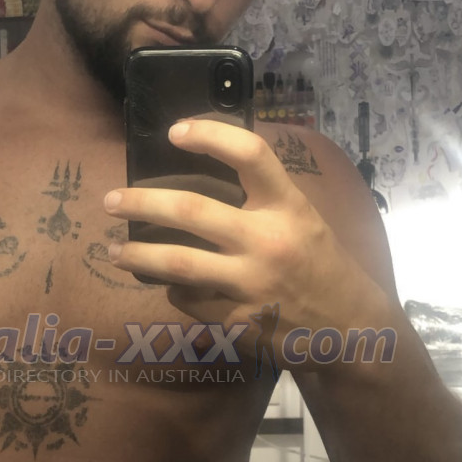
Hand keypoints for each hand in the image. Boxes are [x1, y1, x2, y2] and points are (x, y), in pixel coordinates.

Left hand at [103, 120, 388, 369]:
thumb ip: (261, 200)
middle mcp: (269, 242)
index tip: (175, 132)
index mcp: (289, 207)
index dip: (210, 134)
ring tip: (112, 251)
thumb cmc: (320, 266)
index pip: (250, 154)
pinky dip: (172, 291)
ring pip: (176, 264)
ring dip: (136, 255)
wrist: (350, 330)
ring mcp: (251, 285)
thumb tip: (200, 174)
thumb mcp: (303, 220)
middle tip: (111, 201)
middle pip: (191, 210)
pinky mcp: (238, 322)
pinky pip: (189, 301)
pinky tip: (166, 286)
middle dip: (141, 202)